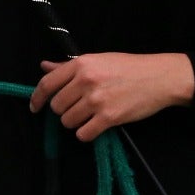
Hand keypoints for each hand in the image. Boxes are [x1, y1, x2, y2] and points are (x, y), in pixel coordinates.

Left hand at [28, 53, 194, 140]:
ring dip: (75, 123)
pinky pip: (84, 134)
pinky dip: (86, 133)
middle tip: (77, 108)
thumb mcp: (97, 60)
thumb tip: (44, 66)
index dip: (37, 98)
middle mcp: (85, 81)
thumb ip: (68, 66)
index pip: (47, 84)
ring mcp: (97, 100)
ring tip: (89, 116)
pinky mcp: (109, 118)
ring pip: (68, 122)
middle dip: (63, 111)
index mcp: (81, 64)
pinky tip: (95, 126)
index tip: (35, 107)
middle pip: (57, 106)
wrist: (159, 77)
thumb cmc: (128, 67)